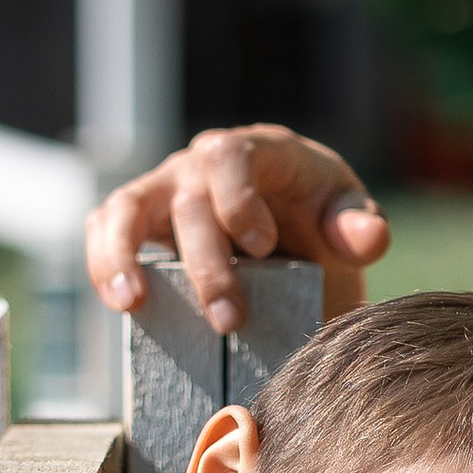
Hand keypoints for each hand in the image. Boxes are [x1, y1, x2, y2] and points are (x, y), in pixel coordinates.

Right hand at [86, 122, 389, 336]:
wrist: (294, 241)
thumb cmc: (320, 223)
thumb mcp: (346, 222)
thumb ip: (359, 227)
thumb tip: (369, 237)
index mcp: (256, 151)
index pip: (231, 156)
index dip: (239, 200)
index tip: (263, 249)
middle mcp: (201, 165)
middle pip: (188, 201)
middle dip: (207, 264)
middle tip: (231, 321)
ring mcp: (164, 191)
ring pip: (127, 207)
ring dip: (124, 254)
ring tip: (133, 302)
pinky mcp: (139, 223)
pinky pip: (105, 228)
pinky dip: (103, 260)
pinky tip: (121, 303)